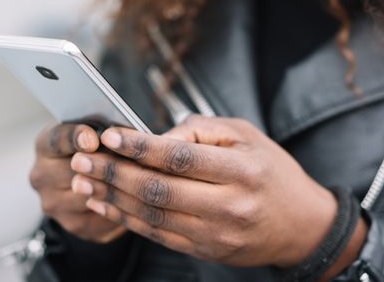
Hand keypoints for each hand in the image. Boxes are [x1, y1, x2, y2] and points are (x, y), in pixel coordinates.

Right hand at [30, 122, 126, 242]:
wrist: (91, 183)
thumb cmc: (96, 148)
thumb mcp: (94, 130)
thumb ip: (101, 128)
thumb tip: (120, 129)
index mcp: (45, 145)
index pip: (56, 140)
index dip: (76, 138)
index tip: (93, 140)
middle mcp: (42, 175)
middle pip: (74, 170)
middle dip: (103, 162)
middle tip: (128, 156)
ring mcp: (54, 203)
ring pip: (90, 193)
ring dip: (115, 184)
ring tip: (137, 174)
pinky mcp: (73, 224)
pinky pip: (102, 213)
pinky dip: (119, 204)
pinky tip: (133, 194)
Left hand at [70, 115, 353, 267]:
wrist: (301, 225)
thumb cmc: (272, 171)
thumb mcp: (246, 136)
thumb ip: (200, 131)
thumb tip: (154, 138)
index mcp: (241, 171)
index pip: (180, 158)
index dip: (140, 147)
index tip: (109, 135)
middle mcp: (228, 206)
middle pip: (159, 190)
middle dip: (114, 173)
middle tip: (82, 158)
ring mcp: (216, 234)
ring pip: (152, 216)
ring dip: (112, 198)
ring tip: (82, 181)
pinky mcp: (205, 251)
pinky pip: (158, 235)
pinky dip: (126, 220)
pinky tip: (104, 206)